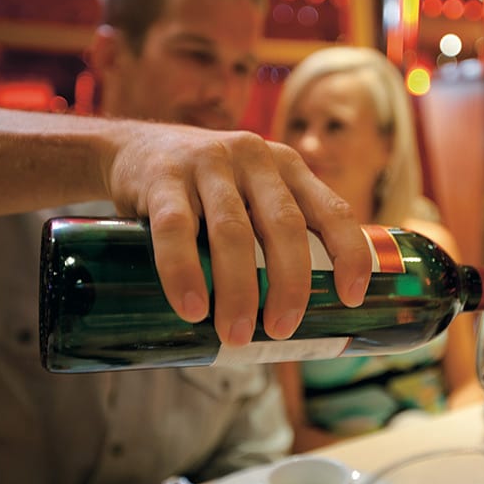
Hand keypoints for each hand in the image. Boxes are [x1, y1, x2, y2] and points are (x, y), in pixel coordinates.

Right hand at [104, 123, 371, 344]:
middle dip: (289, 284)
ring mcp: (208, 162)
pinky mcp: (162, 176)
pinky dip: (184, 271)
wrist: (133, 149)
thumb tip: (304, 311)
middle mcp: (255, 158)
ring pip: (233, 232)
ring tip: (235, 334)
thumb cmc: (208, 190)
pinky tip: (192, 308)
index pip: (333, 210)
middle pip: (285, 226)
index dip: (348, 255)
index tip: (350, 300)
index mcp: (288, 167)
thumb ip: (277, 232)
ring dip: (238, 290)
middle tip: (282, 331)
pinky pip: (175, 229)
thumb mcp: (252, 194)